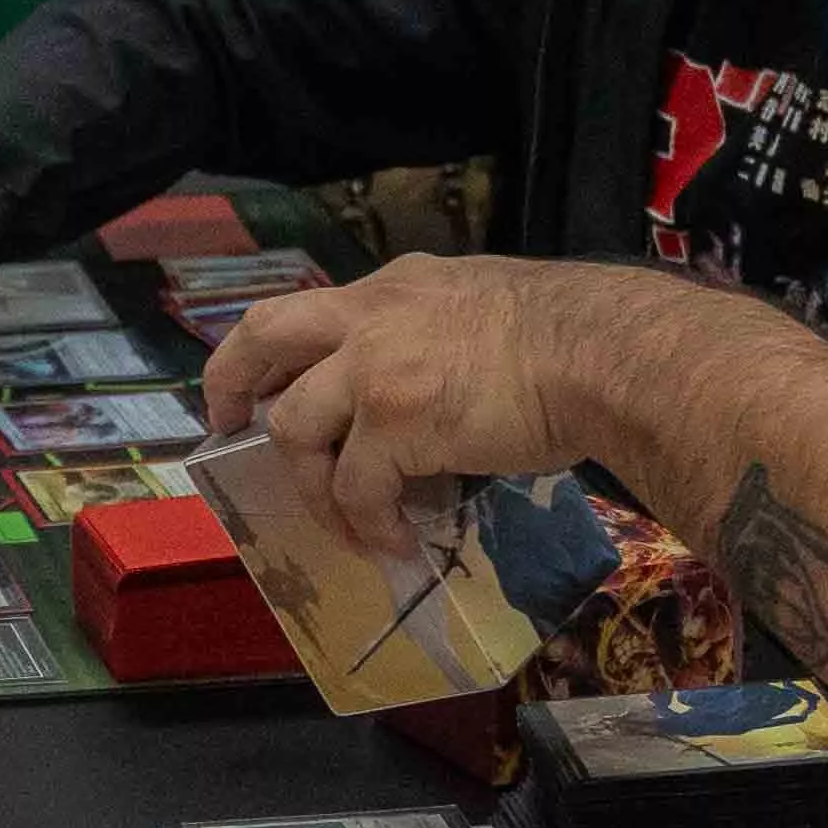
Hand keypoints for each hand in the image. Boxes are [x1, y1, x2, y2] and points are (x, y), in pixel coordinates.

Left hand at [201, 254, 641, 552]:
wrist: (602, 353)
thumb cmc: (573, 337)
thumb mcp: (486, 310)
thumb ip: (439, 335)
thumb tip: (434, 389)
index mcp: (397, 285)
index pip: (312, 310)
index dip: (274, 349)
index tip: (259, 383)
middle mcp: (371, 314)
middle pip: (264, 337)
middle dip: (228, 382)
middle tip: (224, 430)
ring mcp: (373, 366)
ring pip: (295, 428)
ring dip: (316, 488)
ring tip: (353, 524)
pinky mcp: (391, 421)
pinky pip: (355, 488)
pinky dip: (368, 524)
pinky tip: (396, 543)